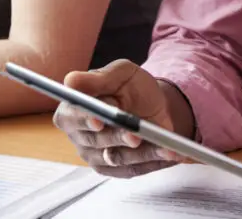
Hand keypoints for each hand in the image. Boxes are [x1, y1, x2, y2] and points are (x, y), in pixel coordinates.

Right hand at [53, 60, 183, 177]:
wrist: (150, 102)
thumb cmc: (129, 85)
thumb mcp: (119, 73)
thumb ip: (97, 78)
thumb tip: (71, 80)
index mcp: (71, 111)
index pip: (72, 117)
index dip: (84, 119)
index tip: (98, 121)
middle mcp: (80, 137)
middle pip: (96, 141)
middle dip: (117, 138)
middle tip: (135, 136)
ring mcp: (96, 156)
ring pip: (117, 158)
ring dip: (141, 153)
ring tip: (163, 147)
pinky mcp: (115, 169)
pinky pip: (133, 168)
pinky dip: (153, 162)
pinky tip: (170, 154)